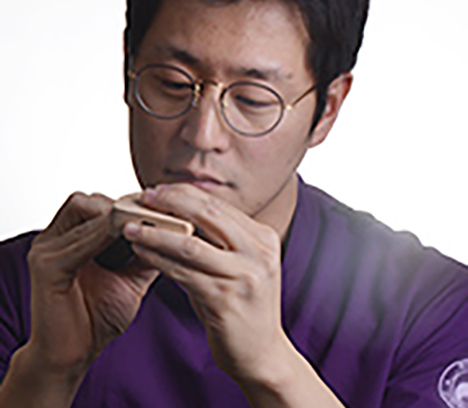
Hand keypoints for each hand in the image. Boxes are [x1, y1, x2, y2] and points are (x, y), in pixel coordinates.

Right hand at [26, 192, 159, 377]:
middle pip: (90, 200)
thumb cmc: (98, 316)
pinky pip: (79, 241)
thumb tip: (177, 229)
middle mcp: (55, 238)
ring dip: (118, 216)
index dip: (131, 202)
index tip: (163, 207)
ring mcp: (46, 249)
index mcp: (70, 237)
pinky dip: (107, 235)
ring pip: (84, 210)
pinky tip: (131, 240)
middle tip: (157, 213)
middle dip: (125, 205)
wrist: (74, 355)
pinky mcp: (46, 266)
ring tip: (146, 225)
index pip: (99, 203)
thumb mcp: (132, 277)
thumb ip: (148, 251)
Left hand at [123, 183, 288, 383]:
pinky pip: (182, 272)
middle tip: (142, 198)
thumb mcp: (240, 265)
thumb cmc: (242, 306)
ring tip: (130, 227)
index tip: (158, 191)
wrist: (261, 354)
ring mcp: (244, 275)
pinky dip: (158, 259)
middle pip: (207, 214)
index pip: (218, 205)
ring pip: (190, 243)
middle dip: (170, 202)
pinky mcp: (225, 299)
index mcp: (263, 238)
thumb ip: (219, 240)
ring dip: (155, 232)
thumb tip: (179, 213)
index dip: (184, 194)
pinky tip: (141, 252)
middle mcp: (258, 252)